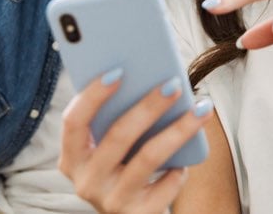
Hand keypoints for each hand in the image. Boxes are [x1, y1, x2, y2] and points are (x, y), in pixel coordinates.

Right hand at [59, 71, 213, 213]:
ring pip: (148, 157)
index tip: (118, 72)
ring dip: (178, 129)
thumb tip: (149, 78)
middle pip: (118, 135)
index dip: (92, 96)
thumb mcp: (108, 149)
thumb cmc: (123, 168)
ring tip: (200, 109)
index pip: (74, 122)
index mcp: (72, 158)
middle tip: (174, 85)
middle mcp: (87, 181)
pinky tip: (189, 156)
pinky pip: (166, 185)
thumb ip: (114, 120)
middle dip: (149, 106)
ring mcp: (111, 201)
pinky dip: (180, 168)